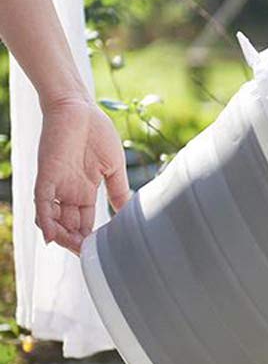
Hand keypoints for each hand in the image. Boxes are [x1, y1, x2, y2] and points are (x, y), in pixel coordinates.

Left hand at [35, 96, 129, 253]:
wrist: (78, 107)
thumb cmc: (97, 132)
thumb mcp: (114, 167)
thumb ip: (119, 191)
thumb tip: (129, 212)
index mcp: (86, 190)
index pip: (85, 222)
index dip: (90, 238)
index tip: (102, 252)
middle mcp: (69, 192)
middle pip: (69, 226)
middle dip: (77, 243)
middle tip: (88, 255)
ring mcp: (57, 185)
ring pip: (54, 220)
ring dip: (62, 237)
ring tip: (76, 249)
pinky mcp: (46, 176)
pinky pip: (42, 204)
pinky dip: (46, 222)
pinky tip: (53, 237)